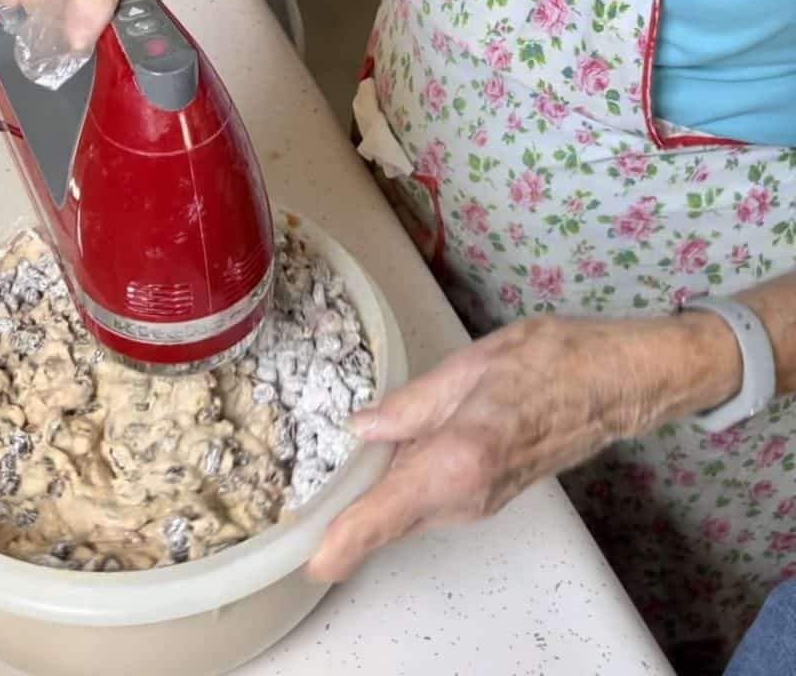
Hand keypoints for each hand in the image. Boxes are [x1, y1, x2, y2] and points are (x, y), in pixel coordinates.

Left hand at [309, 311, 740, 583]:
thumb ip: (412, 404)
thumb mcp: (471, 367)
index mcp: (459, 460)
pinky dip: (401, 488)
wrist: (618, 381)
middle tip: (307, 505)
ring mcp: (482, 501)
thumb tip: (361, 429)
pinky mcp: (490, 494)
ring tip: (336, 476)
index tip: (314, 563)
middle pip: (392, 520)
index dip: (346, 541)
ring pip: (410, 510)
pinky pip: (430, 498)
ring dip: (373, 501)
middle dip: (348, 519)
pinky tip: (387, 455)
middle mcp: (468, 496)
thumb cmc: (552, 361)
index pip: (388, 514)